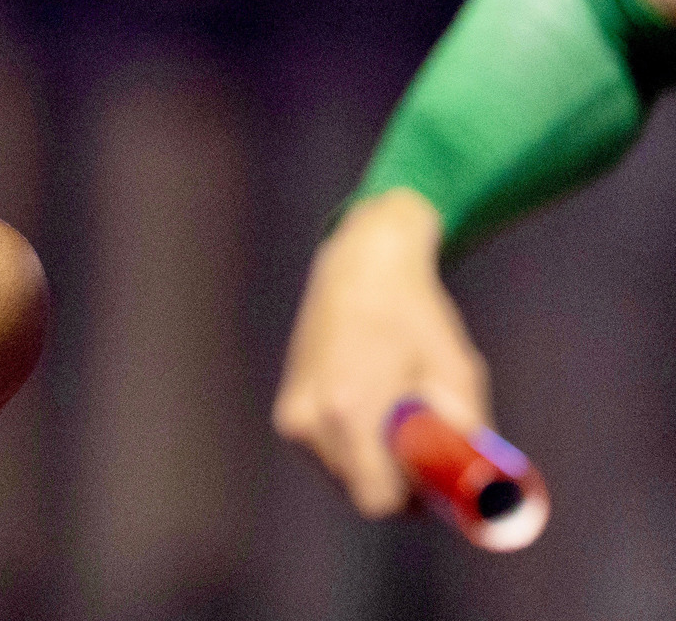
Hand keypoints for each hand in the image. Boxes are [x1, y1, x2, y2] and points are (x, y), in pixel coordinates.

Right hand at [273, 188, 491, 516]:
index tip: (435, 474)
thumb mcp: (458, 373)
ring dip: (374, 462)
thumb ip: (466, 435)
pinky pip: (329, 454)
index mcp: (348, 410)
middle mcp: (310, 419)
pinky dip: (354, 445)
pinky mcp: (287, 413)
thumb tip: (480, 490)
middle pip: (360, 491)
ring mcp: (293, 417)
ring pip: (343, 475)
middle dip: (397, 480)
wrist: (360, 269)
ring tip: (394, 411)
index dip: (413, 497)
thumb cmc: (416, 318)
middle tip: (424, 441)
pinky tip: (369, 402)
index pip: (376, 499)